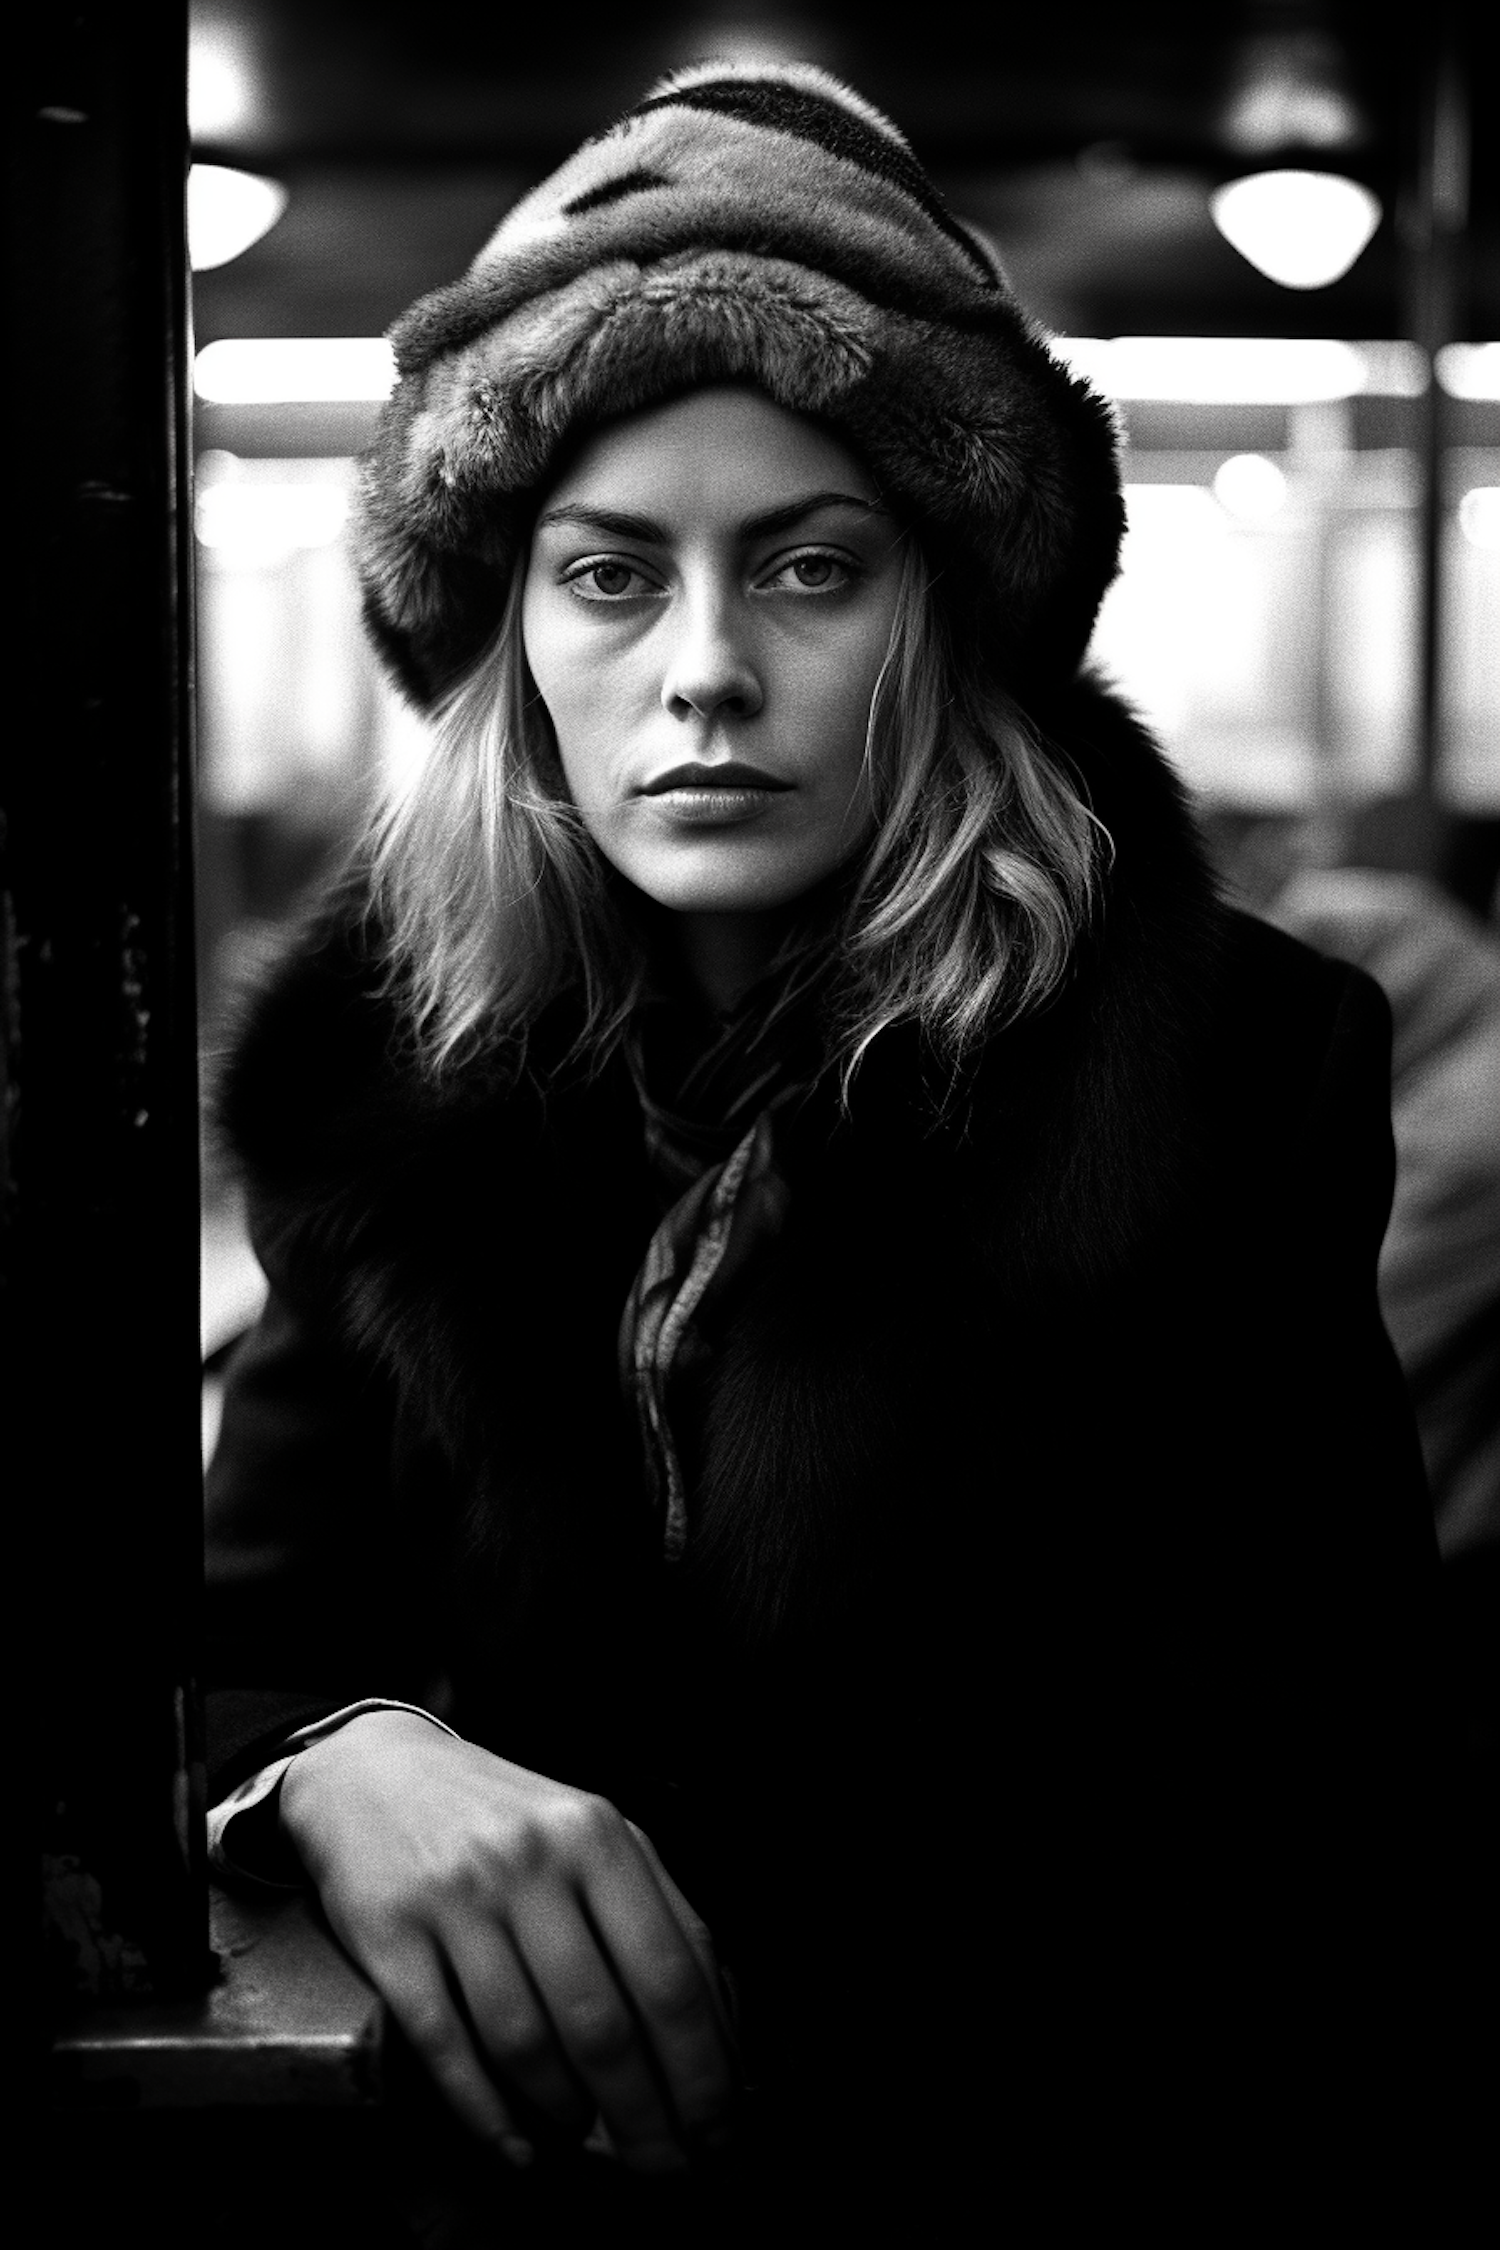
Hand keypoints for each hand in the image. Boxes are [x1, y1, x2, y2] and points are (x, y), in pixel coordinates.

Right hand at [277, 1711, 737, 2172]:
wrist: (374, 1770)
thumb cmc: (502, 1818)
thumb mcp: (590, 1832)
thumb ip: (656, 1911)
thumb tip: (721, 2026)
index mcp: (596, 1835)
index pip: (671, 1974)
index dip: (703, 2067)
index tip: (719, 2127)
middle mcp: (530, 1862)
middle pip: (603, 2023)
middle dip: (644, 2114)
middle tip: (664, 2164)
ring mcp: (456, 1900)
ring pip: (526, 2043)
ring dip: (565, 2112)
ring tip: (584, 2134)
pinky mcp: (391, 1938)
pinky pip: (448, 2048)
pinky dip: (487, 2113)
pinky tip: (517, 2144)